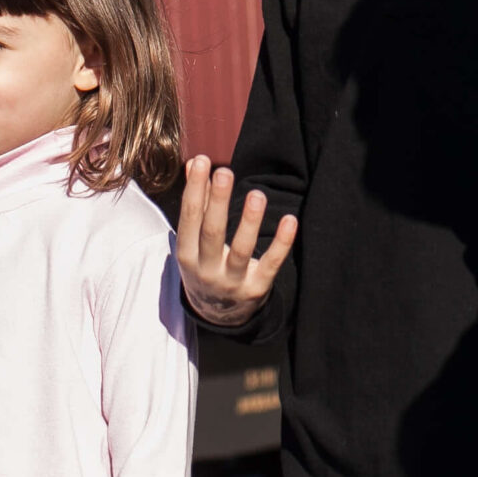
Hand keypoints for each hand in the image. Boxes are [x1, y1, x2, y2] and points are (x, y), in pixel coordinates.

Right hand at [175, 156, 296, 327]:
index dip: (194, 190)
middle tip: (224, 171)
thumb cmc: (205, 265)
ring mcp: (232, 282)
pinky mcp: (257, 289)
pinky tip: (290, 220)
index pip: (189, 218)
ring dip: (249, 222)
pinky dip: (281, 244)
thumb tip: (196, 163)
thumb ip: (198, 203)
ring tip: (256, 195)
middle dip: (217, 202)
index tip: (201, 161)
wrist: (217, 315)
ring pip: (241, 250)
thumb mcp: (193, 242)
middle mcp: (207, 270)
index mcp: (187, 255)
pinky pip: (270, 264)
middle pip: (212, 232)